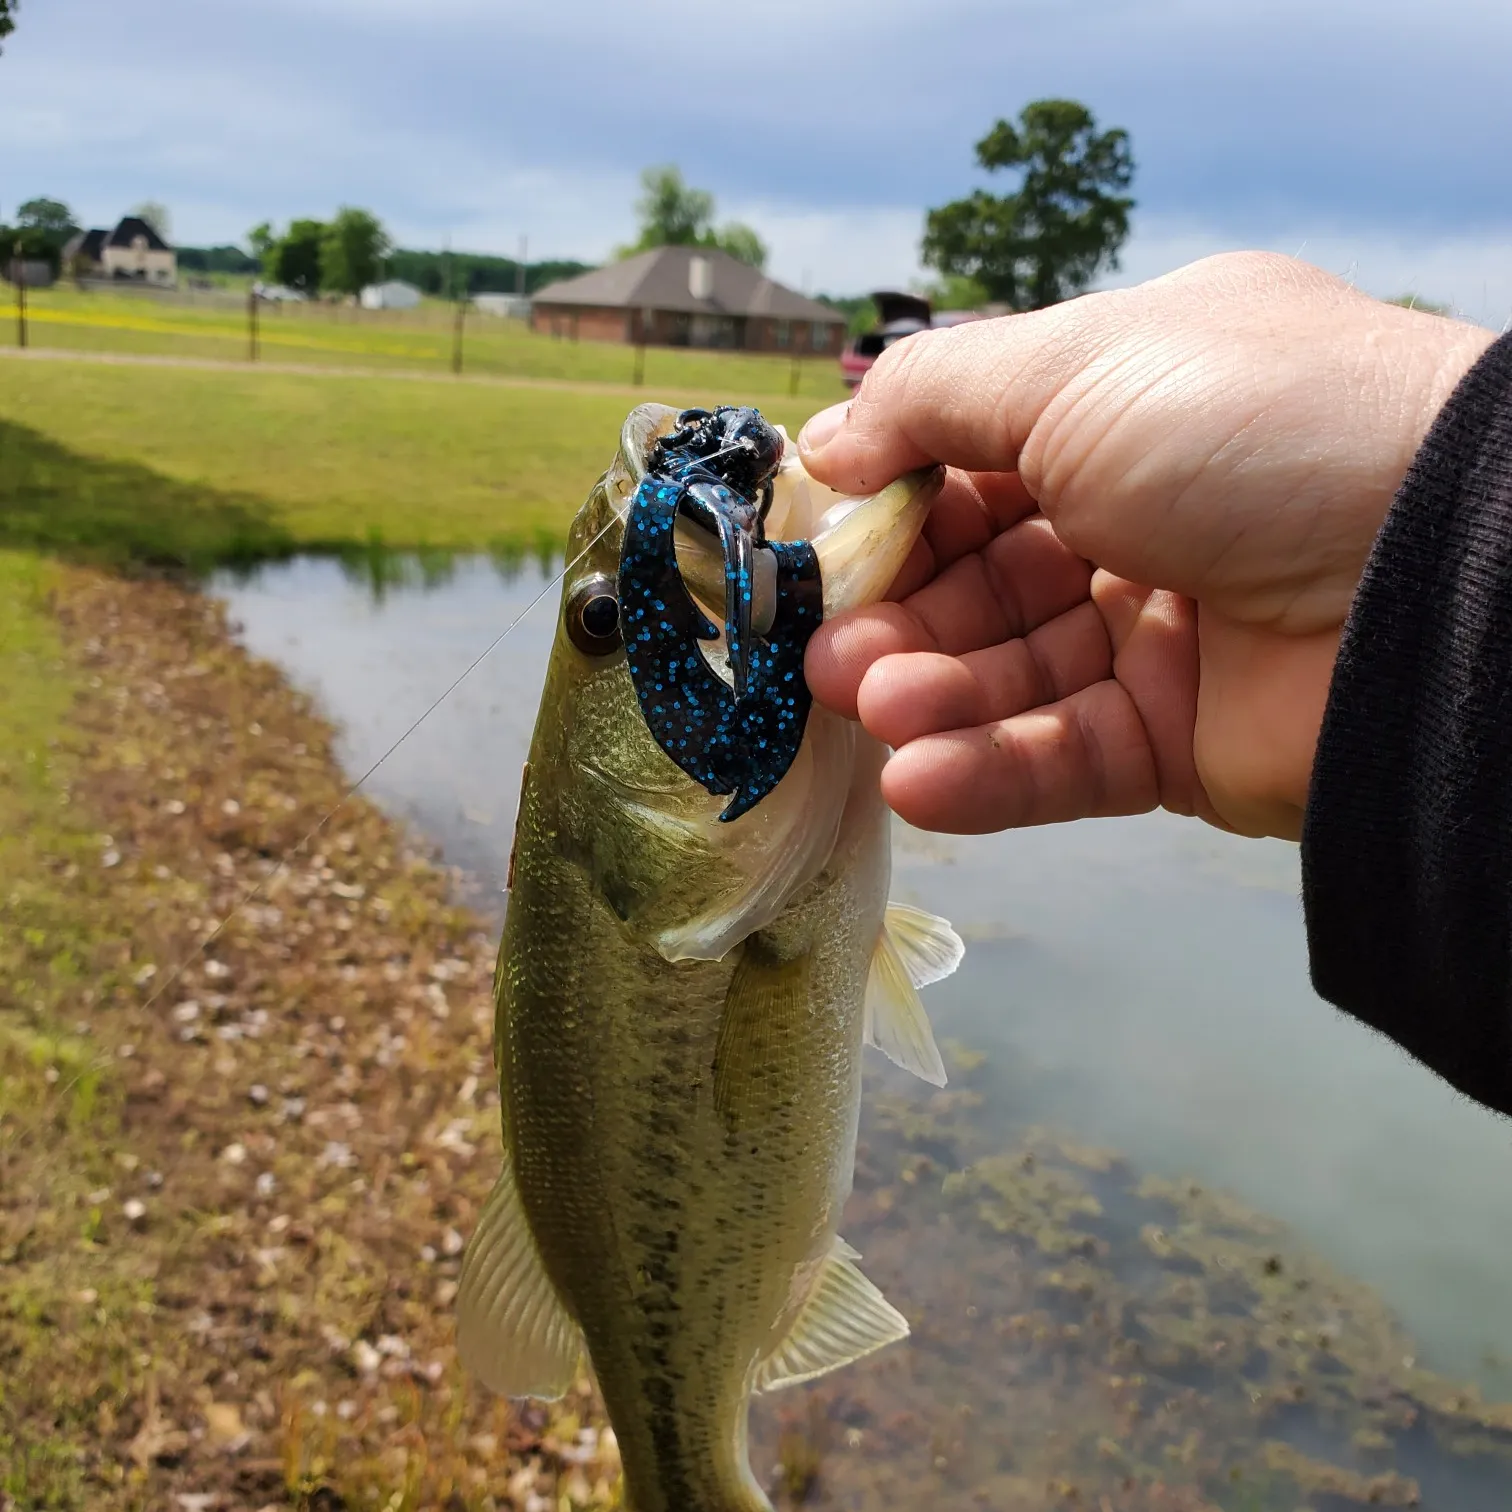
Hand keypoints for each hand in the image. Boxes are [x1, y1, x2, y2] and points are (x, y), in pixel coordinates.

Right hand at [800, 252, 1493, 839]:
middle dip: (898, 616)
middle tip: (825, 650)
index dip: (893, 506)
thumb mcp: (1076, 366)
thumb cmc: (1250, 430)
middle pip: (980, 582)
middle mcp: (1140, 519)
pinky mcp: (1179, 744)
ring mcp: (1160, 636)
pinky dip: (987, 773)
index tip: (819, 542)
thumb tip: (826, 445)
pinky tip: (919, 781)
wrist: (1439, 572)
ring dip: (929, 695)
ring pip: (1011, 678)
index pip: (974, 466)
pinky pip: (1064, 760)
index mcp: (1125, 412)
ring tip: (869, 704)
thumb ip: (934, 400)